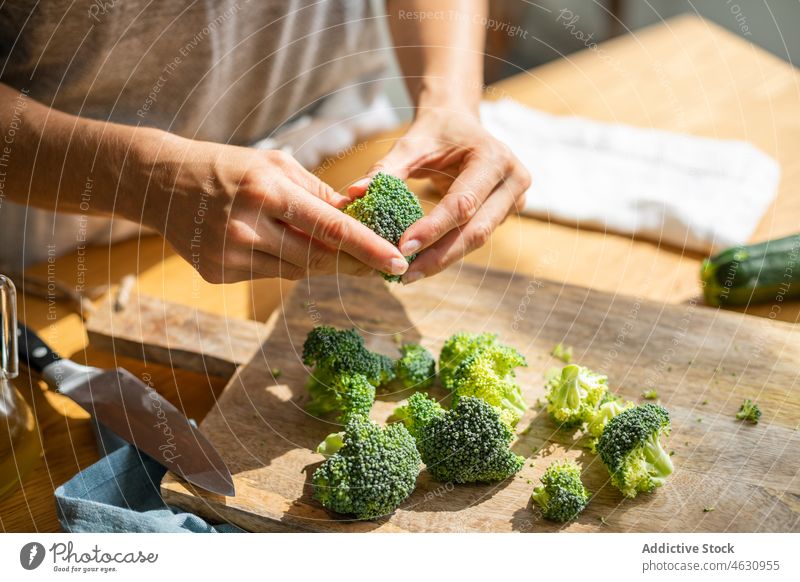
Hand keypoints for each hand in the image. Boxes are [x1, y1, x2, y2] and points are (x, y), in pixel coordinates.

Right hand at [138, 137, 408, 282]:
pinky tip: (276, 245)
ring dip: (318, 262)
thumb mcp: (275, 164)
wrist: (158, 181)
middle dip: (351, 262)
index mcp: (266, 191)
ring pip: (295, 271)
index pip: (330, 229)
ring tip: (328, 247)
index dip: (369, 249)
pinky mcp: (217, 274)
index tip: (398, 263)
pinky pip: (269, 275)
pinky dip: (284, 263)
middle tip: (381, 264)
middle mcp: (247, 227)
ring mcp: (229, 256)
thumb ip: (317, 193)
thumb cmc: (226, 165)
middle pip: (317, 258)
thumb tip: (358, 217)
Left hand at [349, 109, 529, 283]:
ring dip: (442, 260)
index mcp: (495, 157)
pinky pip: (474, 238)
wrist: (460, 123)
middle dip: (439, 256)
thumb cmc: (436, 131)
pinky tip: (423, 264)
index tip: (402, 247)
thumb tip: (355, 192)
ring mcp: (515, 199)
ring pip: (477, 240)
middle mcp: (513, 180)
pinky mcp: (505, 213)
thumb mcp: (411, 144)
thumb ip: (386, 169)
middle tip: (404, 274)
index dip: (433, 228)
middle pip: (476, 230)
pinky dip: (448, 252)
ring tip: (409, 274)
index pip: (462, 203)